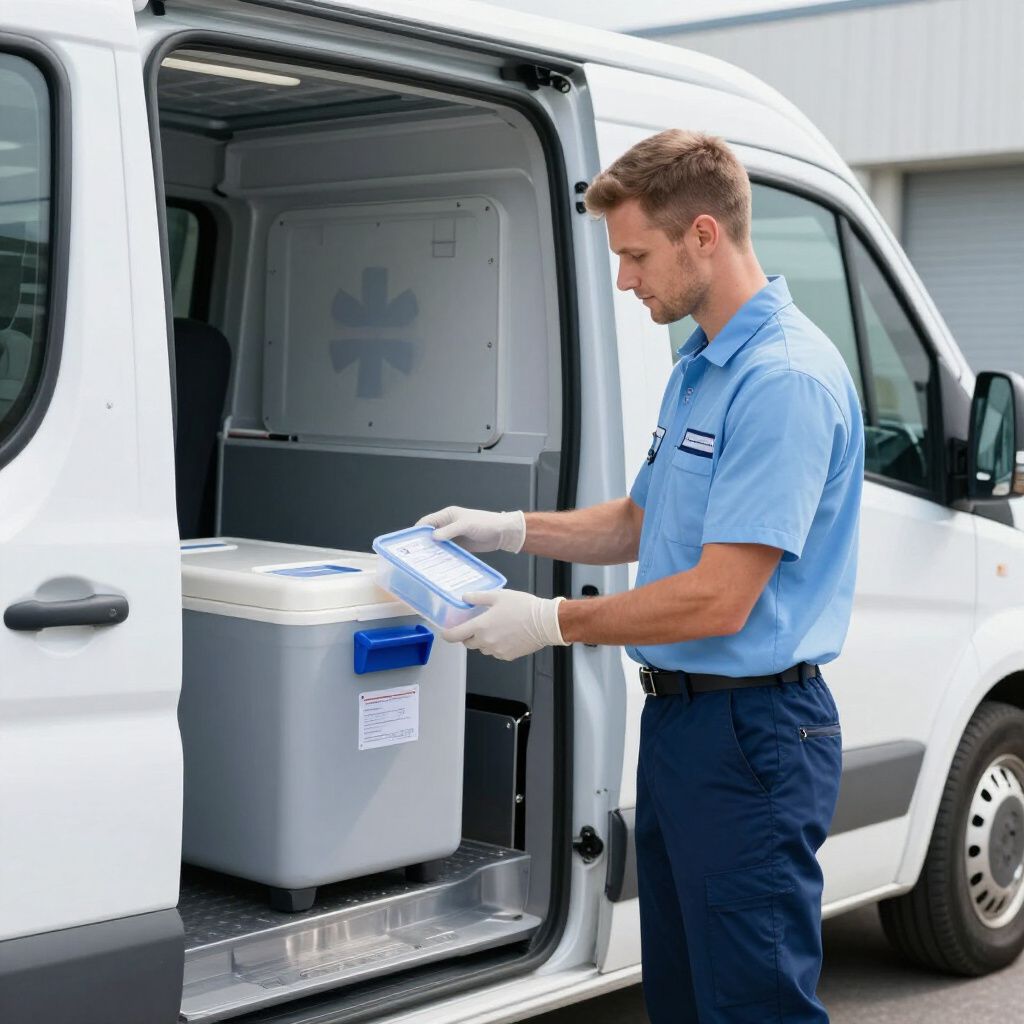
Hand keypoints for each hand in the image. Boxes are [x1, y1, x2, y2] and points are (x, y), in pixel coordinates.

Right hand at [416, 506, 525, 552]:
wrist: (502, 532)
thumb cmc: (485, 523)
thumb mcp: (466, 525)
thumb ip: (449, 531)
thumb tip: (433, 537)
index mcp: (447, 516)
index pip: (427, 522)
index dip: (418, 531)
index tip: (410, 542)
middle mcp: (448, 526)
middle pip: (431, 535)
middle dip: (424, 543)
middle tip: (415, 556)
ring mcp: (454, 537)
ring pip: (439, 545)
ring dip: (433, 552)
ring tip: (424, 563)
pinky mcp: (460, 547)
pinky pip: (448, 552)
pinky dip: (443, 557)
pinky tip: (438, 565)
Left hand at [443, 589, 567, 660]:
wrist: (545, 622)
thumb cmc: (524, 607)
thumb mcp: (499, 595)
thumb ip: (478, 597)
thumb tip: (466, 598)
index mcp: (481, 626)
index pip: (455, 635)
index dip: (447, 634)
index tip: (446, 632)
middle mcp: (486, 641)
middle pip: (468, 643)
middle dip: (468, 635)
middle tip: (477, 624)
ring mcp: (497, 651)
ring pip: (482, 648)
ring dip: (483, 640)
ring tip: (496, 628)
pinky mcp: (507, 656)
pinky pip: (496, 652)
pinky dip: (496, 645)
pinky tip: (506, 635)